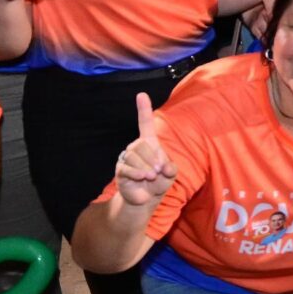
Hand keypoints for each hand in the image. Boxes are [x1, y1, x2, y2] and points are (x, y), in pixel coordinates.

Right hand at [112, 91, 175, 209]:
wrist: (147, 199)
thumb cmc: (160, 182)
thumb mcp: (170, 174)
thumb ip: (171, 168)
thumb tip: (163, 167)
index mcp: (150, 143)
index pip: (145, 123)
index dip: (143, 109)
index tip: (141, 95)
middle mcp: (136, 147)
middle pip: (142, 144)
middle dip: (154, 158)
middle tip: (158, 171)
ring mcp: (127, 158)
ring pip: (134, 156)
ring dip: (147, 168)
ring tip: (151, 177)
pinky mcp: (120, 170)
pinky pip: (127, 168)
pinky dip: (137, 173)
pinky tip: (143, 178)